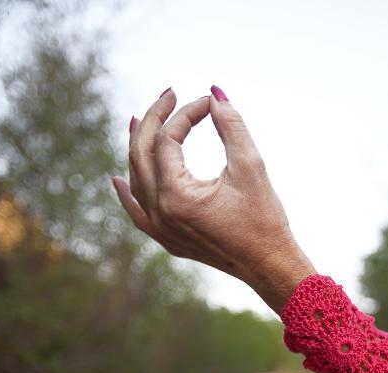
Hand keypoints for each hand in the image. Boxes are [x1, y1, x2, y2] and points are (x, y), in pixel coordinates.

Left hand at [112, 86, 314, 313]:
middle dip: (154, 120)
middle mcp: (161, 214)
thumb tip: (214, 93)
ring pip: (137, 181)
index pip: (168, 140)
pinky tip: (119, 180)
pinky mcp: (168, 240)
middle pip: (142, 156)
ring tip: (140, 121)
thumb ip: (231, 125)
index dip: (186, 114)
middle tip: (169, 95)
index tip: (207, 102)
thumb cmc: (264, 219)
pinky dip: (129, 194)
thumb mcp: (250, 166)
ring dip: (137, 149)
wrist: (269, 265)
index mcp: (177, 196)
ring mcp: (161, 230)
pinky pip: (138, 213)